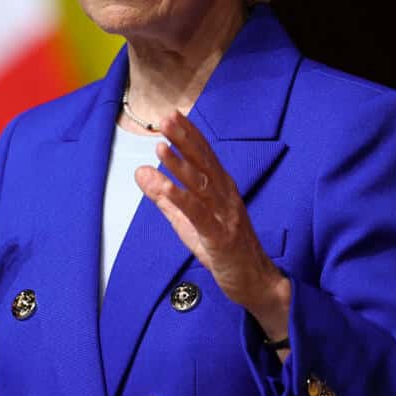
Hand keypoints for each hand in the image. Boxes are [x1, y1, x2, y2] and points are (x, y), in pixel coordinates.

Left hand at [134, 111, 290, 351]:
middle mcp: (226, 197)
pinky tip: (166, 187)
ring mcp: (226, 216)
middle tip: (166, 119)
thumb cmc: (223, 249)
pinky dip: (182, 199)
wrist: (256, 282)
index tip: (173, 114)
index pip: (205, 156)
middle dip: (184, 140)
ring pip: (202, 186)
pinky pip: (199, 215)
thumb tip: (140, 171)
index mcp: (222, 189)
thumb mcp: (188, 221)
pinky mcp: (221, 238)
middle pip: (204, 163)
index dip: (189, 134)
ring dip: (181, 165)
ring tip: (161, 147)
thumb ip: (165, 197)